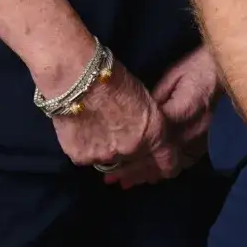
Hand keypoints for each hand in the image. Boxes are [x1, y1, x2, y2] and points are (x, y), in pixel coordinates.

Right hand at [49, 61, 181, 187]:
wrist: (78, 80)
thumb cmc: (115, 80)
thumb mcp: (146, 100)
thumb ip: (149, 125)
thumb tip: (147, 137)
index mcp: (153, 134)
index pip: (168, 163)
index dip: (165, 166)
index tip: (161, 166)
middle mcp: (132, 150)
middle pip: (136, 162)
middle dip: (133, 157)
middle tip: (121, 140)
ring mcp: (106, 156)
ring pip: (111, 160)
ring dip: (109, 151)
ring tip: (99, 129)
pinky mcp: (81, 158)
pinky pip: (88, 158)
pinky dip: (88, 148)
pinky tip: (84, 131)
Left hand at [120, 45, 218, 182]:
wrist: (224, 69)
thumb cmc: (195, 67)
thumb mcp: (171, 77)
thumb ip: (154, 101)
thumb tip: (135, 120)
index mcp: (183, 110)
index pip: (154, 137)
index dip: (132, 151)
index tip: (112, 161)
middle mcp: (194, 128)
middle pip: (161, 156)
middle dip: (135, 170)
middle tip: (111, 179)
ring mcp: (202, 136)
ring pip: (172, 164)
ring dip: (149, 174)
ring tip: (127, 183)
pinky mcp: (207, 139)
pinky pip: (185, 161)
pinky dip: (167, 169)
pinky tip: (152, 177)